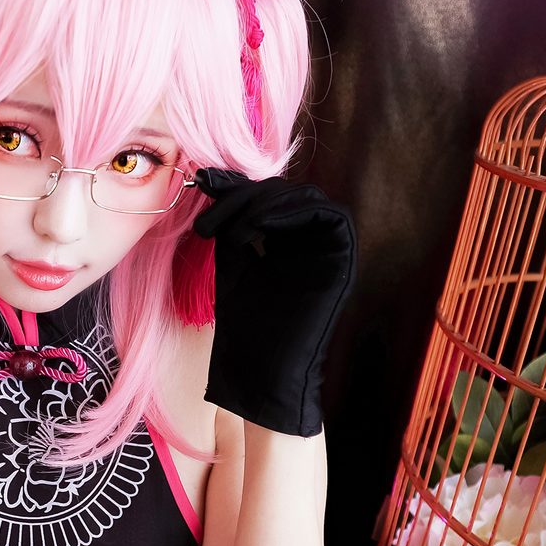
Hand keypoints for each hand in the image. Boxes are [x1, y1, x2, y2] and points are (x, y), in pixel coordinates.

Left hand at [191, 169, 356, 436]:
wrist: (258, 370)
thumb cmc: (242, 324)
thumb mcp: (229, 258)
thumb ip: (230, 219)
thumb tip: (214, 174)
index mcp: (287, 239)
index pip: (267, 193)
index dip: (236, 186)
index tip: (201, 184)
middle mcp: (312, 240)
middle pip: (285, 190)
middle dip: (244, 195)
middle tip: (210, 220)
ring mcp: (330, 249)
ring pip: (307, 197)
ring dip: (264, 202)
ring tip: (231, 229)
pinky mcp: (343, 259)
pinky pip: (331, 216)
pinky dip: (292, 212)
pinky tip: (257, 228)